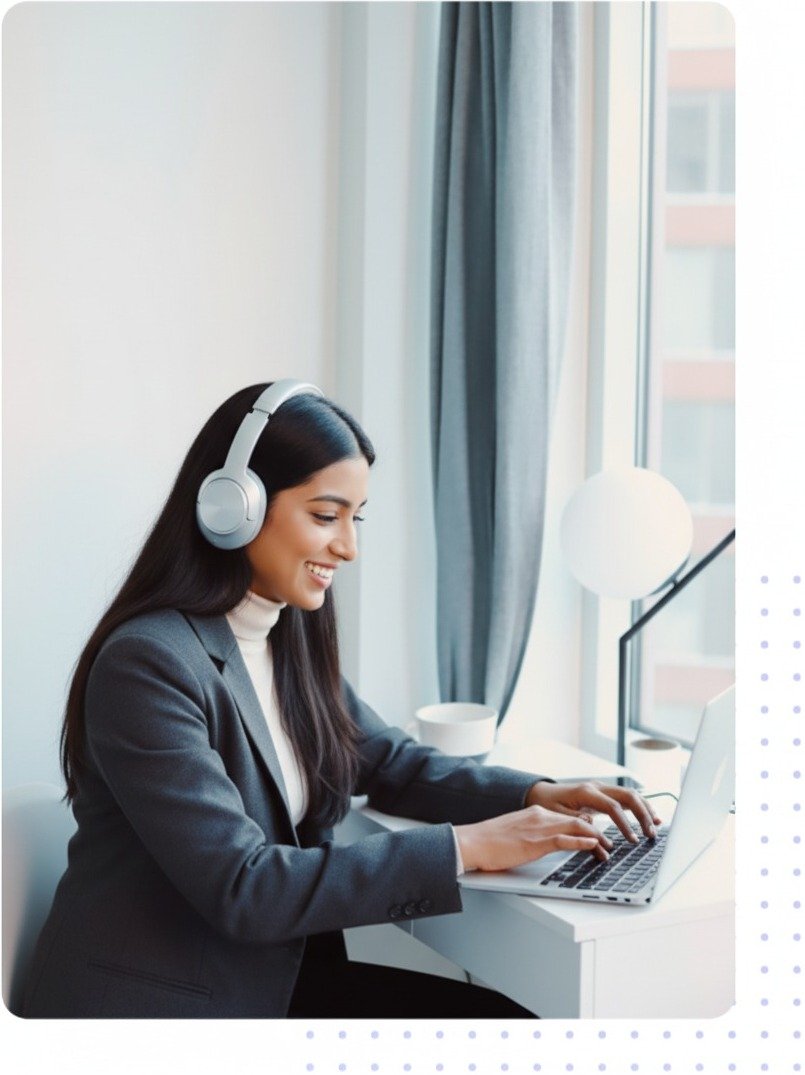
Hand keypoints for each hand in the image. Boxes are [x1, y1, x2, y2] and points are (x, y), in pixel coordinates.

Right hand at [454, 804, 613, 872]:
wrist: (472, 841)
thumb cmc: (489, 842)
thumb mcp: (516, 833)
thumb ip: (533, 835)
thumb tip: (543, 845)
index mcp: (536, 813)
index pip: (569, 818)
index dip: (587, 827)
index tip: (597, 837)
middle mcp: (541, 816)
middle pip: (578, 821)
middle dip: (598, 833)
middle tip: (609, 845)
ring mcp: (539, 827)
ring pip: (577, 827)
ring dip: (597, 839)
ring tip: (608, 849)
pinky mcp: (536, 841)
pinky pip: (565, 839)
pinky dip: (583, 842)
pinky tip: (593, 846)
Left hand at [525, 780, 661, 842]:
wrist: (540, 792)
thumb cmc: (547, 805)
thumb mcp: (557, 815)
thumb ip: (576, 822)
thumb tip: (595, 830)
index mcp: (586, 792)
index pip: (613, 807)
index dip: (625, 824)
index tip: (632, 840)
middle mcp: (597, 786)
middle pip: (628, 796)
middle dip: (642, 814)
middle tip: (651, 834)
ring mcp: (602, 788)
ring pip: (630, 794)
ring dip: (645, 809)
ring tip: (656, 826)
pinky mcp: (604, 793)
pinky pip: (626, 797)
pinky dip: (640, 806)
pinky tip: (650, 817)